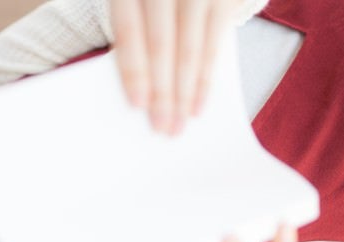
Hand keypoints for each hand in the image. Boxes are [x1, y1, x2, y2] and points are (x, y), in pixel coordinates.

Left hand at [110, 0, 241, 134]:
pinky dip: (205, 80)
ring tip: (178, 124)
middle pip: (160, 46)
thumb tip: (139, 94)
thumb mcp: (136, 5)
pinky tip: (197, 104)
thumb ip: (135, 35)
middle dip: (161, 92)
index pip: (129, 32)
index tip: (137, 105)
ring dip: (183, 94)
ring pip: (189, 50)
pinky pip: (214, 45)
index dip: (133, 70)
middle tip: (161, 127)